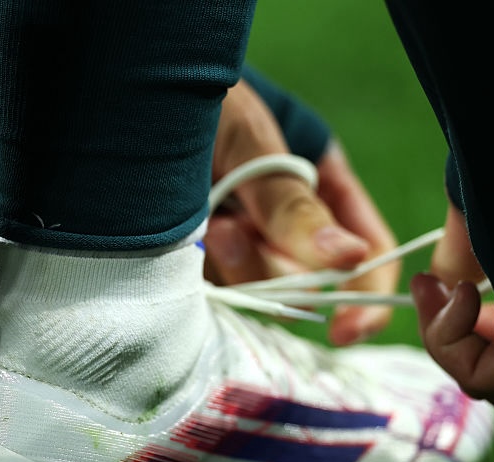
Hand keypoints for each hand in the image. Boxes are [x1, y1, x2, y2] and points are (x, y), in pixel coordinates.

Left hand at [205, 80, 398, 344]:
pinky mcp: (201, 262)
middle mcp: (289, 227)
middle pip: (306, 286)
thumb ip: (292, 202)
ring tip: (203, 222)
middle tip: (226, 230)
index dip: (364, 298)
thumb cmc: (200, 100)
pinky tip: (183, 238)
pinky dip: (199, 276)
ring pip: (258, 295)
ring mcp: (245, 246)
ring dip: (231, 268)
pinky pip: (212, 293)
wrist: (125, 101)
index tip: (343, 330)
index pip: (369, 256)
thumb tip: (348, 257)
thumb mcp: (250, 142)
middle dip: (271, 272)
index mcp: (325, 191)